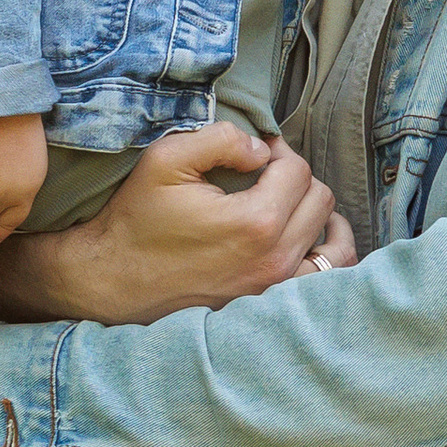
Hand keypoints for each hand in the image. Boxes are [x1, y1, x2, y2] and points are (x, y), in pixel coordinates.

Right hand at [0, 124, 346, 324]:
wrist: (112, 280)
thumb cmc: (137, 219)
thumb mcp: (166, 160)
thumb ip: (221, 139)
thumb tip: (263, 150)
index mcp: (256, 222)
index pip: (297, 170)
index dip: (278, 152)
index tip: (255, 154)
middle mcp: (275, 260)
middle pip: (320, 200)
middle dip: (296, 179)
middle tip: (266, 175)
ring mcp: (276, 289)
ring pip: (334, 244)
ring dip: (321, 218)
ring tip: (295, 205)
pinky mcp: (269, 307)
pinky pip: (326, 282)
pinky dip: (326, 257)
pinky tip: (309, 242)